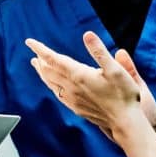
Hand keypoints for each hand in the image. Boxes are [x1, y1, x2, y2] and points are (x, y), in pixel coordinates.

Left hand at [26, 31, 155, 137]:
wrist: (125, 122)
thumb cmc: (124, 95)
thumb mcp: (115, 69)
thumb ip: (99, 51)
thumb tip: (87, 34)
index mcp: (79, 75)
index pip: (53, 59)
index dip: (41, 49)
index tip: (30, 42)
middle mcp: (72, 88)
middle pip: (49, 71)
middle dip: (41, 60)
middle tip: (34, 52)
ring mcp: (73, 100)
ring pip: (51, 84)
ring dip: (43, 73)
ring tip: (38, 67)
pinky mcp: (77, 108)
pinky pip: (58, 94)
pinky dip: (51, 86)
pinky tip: (53, 87)